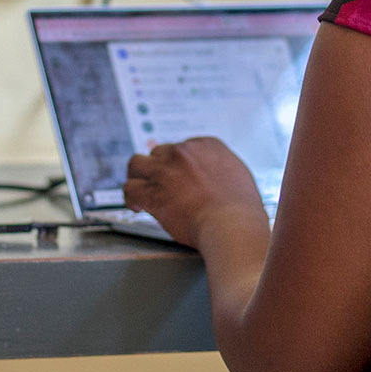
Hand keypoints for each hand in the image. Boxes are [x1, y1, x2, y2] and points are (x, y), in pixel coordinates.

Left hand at [123, 137, 266, 247]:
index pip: (183, 148)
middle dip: (159, 169)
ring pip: (137, 164)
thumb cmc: (240, 210)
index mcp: (206, 146)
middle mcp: (183, 152)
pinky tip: (137, 206)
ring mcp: (165, 170)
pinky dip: (131, 198)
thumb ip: (222, 170)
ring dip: (138, 177)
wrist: (232, 225)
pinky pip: (130, 188)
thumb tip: (216, 177)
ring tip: (141, 188)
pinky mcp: (152, 191)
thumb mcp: (239, 176)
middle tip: (161, 184)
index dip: (178, 164)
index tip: (178, 176)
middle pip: (159, 153)